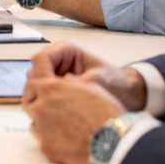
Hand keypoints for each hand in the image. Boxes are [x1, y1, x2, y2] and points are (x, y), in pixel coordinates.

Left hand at [23, 72, 125, 163]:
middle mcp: (41, 108)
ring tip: (66, 125)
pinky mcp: (47, 148)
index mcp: (50, 89)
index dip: (37, 88)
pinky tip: (69, 139)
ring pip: (35, 123)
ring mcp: (42, 130)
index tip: (43, 91)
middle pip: (29, 103)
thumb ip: (68, 83)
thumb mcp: (90, 87)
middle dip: (38, 104)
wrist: (115, 142)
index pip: (30, 84)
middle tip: (52, 108)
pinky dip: (53, 139)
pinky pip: (44, 141)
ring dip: (45, 122)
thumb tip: (63, 80)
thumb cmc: (107, 113)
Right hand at [27, 42, 146, 111]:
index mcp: (65, 50)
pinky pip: (45, 95)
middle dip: (41, 89)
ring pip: (37, 86)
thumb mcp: (94, 82)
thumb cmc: (116, 84)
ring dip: (44, 98)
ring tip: (56, 110)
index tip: (47, 92)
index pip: (40, 60)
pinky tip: (59, 113)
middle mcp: (57, 60)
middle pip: (35, 73)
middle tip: (50, 106)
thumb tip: (48, 86)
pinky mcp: (57, 88)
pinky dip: (50, 104)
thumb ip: (70, 83)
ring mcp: (55, 74)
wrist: (128, 94)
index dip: (41, 76)